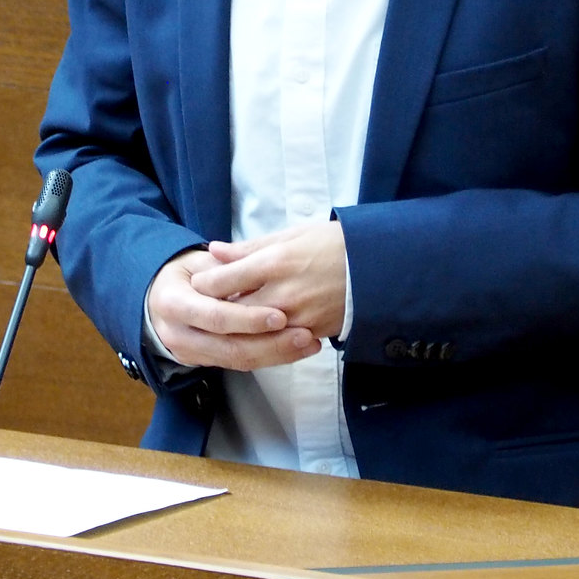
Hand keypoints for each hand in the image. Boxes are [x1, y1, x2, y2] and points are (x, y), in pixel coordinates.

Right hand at [146, 248, 321, 371]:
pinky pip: (239, 364)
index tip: (281, 315)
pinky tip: (294, 349)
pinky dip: (269, 357)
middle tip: (305, 336)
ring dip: (276, 355)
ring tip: (309, 343)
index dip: (249, 319)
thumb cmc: (184, 273)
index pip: (216, 317)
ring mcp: (189, 353)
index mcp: (174, 304)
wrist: (157, 296)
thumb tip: (252, 263)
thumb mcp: (199, 261)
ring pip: (237, 361)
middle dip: (271, 344)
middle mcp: (178, 334)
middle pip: (230, 347)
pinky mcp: (204, 363)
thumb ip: (225, 267)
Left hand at [189, 220, 346, 340]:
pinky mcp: (310, 334)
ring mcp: (296, 319)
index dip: (205, 284)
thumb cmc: (333, 244)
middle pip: (231, 313)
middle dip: (216, 311)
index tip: (200, 284)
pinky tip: (259, 331)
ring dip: (238, 329)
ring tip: (231, 320)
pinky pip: (276, 344)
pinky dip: (264, 339)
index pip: (222, 281)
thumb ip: (249, 248)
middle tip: (209, 306)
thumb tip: (215, 251)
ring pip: (251, 334)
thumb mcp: (291, 235)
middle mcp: (281, 295)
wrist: (377, 268)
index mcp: (273, 263)